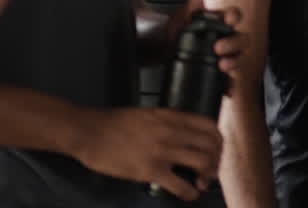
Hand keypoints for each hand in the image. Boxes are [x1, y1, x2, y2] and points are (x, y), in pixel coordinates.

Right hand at [71, 105, 222, 200]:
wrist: (89, 132)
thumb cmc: (115, 123)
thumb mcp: (149, 113)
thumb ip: (169, 120)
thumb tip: (185, 130)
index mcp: (172, 116)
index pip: (210, 126)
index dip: (218, 141)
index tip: (215, 150)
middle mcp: (172, 131)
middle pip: (211, 145)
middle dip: (216, 160)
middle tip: (211, 170)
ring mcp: (162, 151)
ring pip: (202, 162)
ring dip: (208, 175)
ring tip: (203, 182)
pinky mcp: (150, 170)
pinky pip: (180, 184)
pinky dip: (190, 192)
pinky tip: (190, 194)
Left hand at [166, 0, 247, 84]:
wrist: (160, 50)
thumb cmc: (173, 31)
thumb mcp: (178, 20)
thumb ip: (188, 10)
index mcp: (219, 22)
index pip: (233, 16)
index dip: (234, 17)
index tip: (229, 20)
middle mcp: (226, 38)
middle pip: (241, 39)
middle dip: (233, 44)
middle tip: (219, 48)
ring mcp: (224, 56)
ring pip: (239, 58)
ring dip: (234, 62)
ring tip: (222, 66)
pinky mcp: (219, 72)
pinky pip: (230, 79)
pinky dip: (230, 85)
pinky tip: (227, 90)